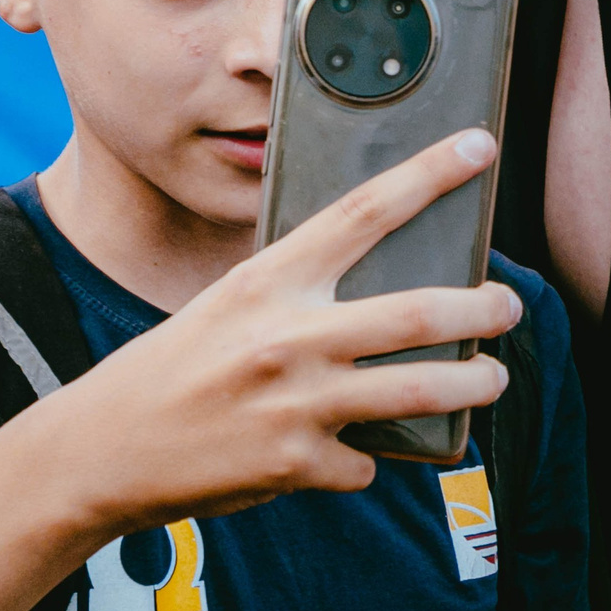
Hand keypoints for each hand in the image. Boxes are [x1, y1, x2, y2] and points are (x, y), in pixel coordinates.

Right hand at [14, 128, 517, 535]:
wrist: (102, 448)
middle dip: (481, 310)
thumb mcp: (230, 305)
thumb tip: (376, 291)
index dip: (429, 175)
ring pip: (416, 390)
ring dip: (471, 386)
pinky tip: (351, 457)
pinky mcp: (294, 464)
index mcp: (269, 280)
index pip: (363, 212)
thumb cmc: (174, 369)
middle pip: (417, 314)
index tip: (480, 146)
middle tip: (509, 306)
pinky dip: (366, 460)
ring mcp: (294, 403)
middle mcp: (287, 336)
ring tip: (492, 380)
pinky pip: (364, 462)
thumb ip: (299, 295)